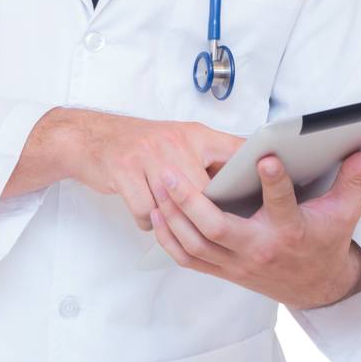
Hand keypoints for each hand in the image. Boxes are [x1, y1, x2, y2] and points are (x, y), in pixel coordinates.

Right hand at [57, 109, 245, 230]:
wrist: (93, 138)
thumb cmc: (142, 144)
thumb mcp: (182, 139)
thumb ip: (212, 157)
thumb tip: (249, 181)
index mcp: (196, 135)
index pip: (236, 150)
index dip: (254, 171)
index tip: (267, 192)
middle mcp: (175, 142)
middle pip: (205, 191)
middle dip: (205, 213)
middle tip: (208, 226)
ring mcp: (149, 156)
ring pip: (173, 205)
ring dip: (171, 219)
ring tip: (170, 217)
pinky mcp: (125, 171)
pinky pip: (146, 212)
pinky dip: (147, 221)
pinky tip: (146, 212)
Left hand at [149, 150, 360, 308]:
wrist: (315, 285)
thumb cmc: (327, 239)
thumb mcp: (346, 210)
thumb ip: (354, 178)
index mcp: (291, 232)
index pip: (282, 205)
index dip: (275, 182)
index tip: (266, 158)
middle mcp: (260, 250)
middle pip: (217, 229)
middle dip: (190, 201)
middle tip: (170, 172)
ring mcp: (238, 265)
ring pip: (195, 244)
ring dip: (172, 217)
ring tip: (158, 186)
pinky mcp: (224, 272)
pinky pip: (188, 259)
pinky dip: (168, 239)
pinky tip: (156, 214)